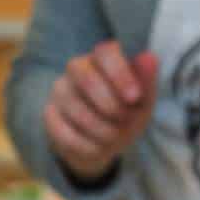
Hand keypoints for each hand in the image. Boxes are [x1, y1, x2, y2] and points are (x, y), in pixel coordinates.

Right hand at [43, 41, 158, 184]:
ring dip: (102, 129)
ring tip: (114, 136)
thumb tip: (149, 57)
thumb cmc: (127, 113)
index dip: (120, 74)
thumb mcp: (143, 101)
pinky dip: (87, 145)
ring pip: (75, 108)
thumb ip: (146, 80)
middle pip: (86, 79)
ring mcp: (60, 91)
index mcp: (102, 58)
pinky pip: (64, 131)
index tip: (135, 97)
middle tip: (126, 120)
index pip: (105, 52)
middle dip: (111, 106)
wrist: (105, 142)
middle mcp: (77, 68)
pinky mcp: (49, 115)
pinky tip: (97, 146)